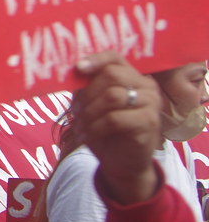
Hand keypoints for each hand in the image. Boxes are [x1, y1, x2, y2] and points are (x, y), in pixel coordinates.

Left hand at [71, 52, 161, 204]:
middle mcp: (146, 86)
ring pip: (112, 96)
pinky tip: (87, 135)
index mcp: (132, 77)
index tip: (77, 68)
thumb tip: (69, 71)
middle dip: (87, 93)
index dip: (95, 59)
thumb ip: (85, 87)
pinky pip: (115, 119)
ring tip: (79, 126)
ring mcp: (151, 103)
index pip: (115, 57)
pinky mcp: (149, 122)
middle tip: (75, 111)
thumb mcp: (92, 105)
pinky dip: (95, 127)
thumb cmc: (106, 131)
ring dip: (89, 112)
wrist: (123, 163)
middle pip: (112, 75)